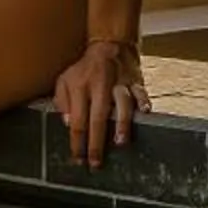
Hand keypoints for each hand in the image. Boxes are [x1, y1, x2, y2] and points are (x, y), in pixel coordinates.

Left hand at [52, 38, 148, 169]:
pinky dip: (143, 103)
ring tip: (120, 142)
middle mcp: (99, 85)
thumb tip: (68, 124)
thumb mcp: (64, 80)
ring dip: (121, 124)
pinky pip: (141, 92)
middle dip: (97, 143)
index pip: (77, 120)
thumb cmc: (85, 69)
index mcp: (79, 87)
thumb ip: (62, 102)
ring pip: (122, 104)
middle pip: (98, 117)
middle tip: (96, 163)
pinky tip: (145, 113)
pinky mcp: (135, 81)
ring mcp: (119, 83)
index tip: (79, 159)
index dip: (78, 142)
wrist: (110, 45)